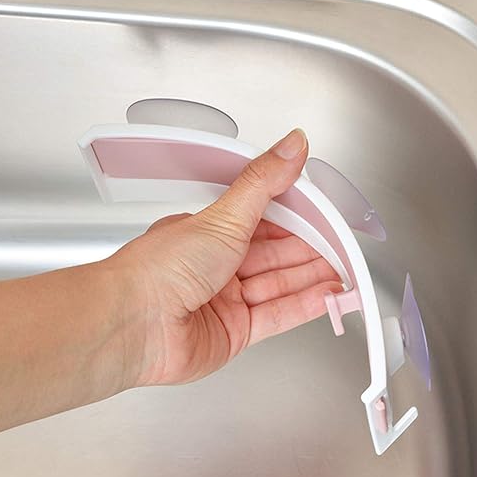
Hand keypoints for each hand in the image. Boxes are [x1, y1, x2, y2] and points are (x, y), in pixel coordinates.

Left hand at [113, 129, 342, 386]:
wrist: (131, 324)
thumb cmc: (160, 268)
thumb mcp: (223, 215)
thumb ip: (264, 183)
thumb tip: (292, 144)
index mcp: (211, 231)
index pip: (266, 219)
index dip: (299, 217)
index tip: (327, 215)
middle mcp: (218, 264)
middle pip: (277, 253)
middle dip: (312, 249)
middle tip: (343, 245)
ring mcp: (226, 299)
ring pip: (281, 284)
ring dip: (314, 277)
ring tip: (345, 271)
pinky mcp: (234, 332)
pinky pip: (278, 315)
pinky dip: (305, 306)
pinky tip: (328, 297)